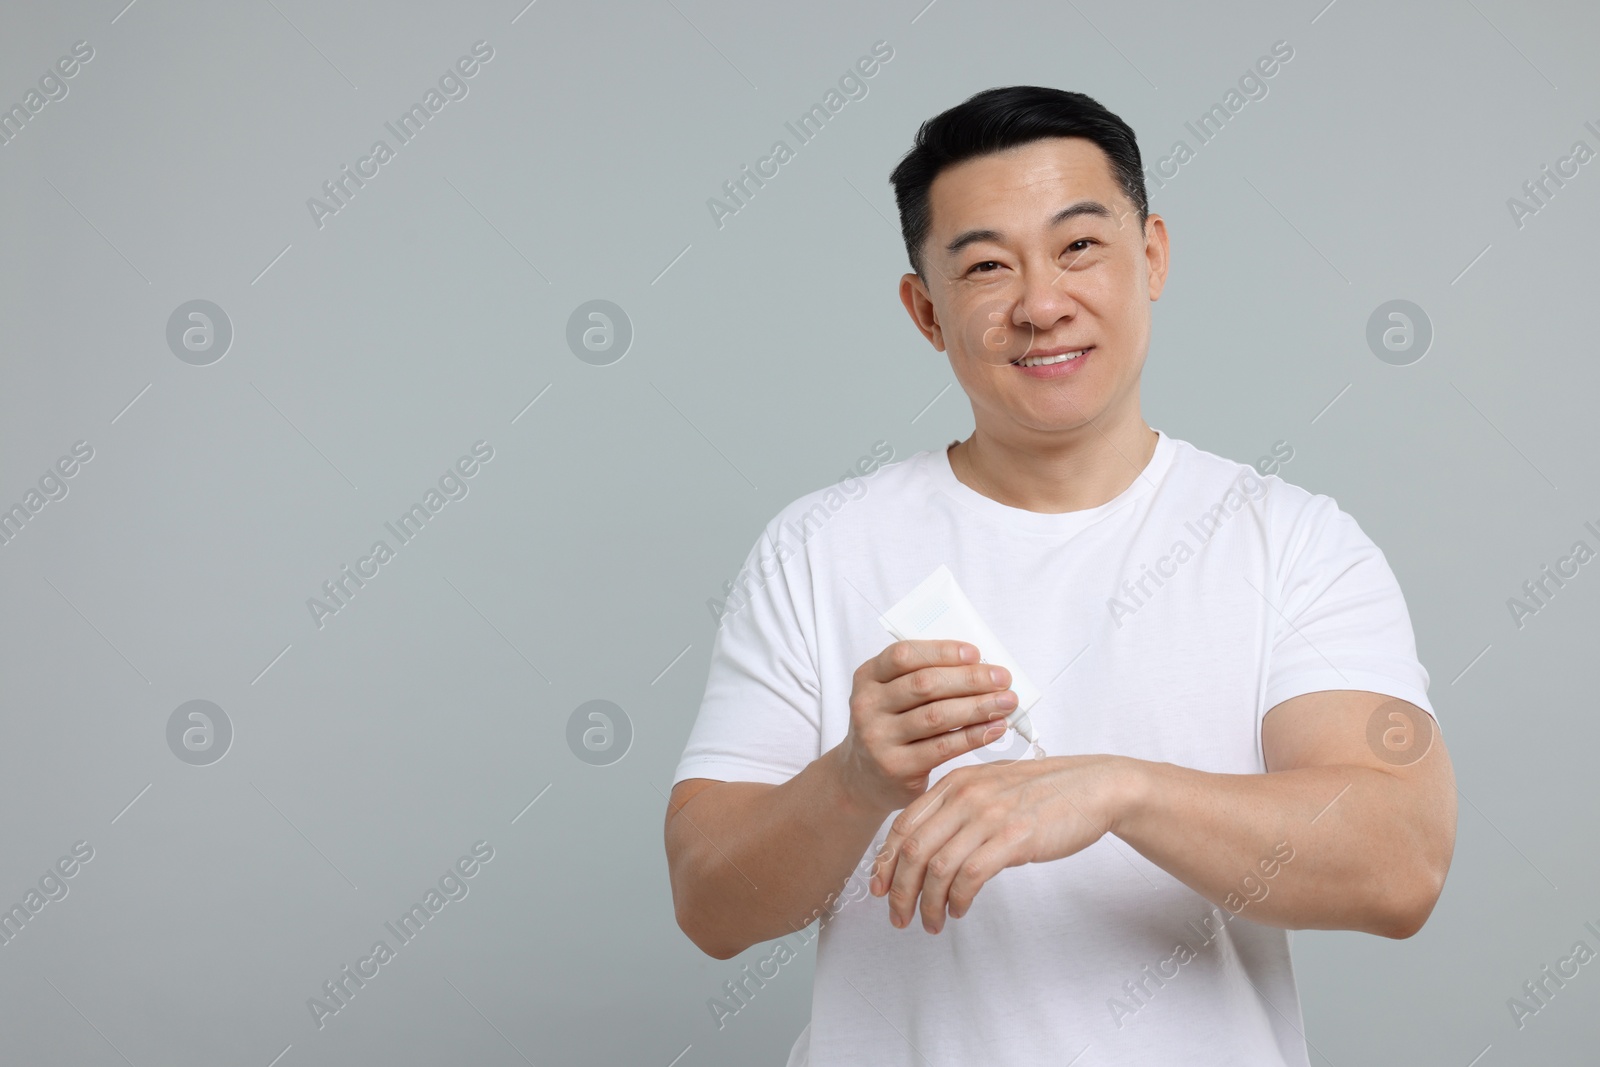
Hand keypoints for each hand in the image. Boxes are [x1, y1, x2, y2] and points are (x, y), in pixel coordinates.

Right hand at [832, 640, 1019, 816]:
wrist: (863, 778)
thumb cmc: (890, 725)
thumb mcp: (891, 695)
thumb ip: (923, 676)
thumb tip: (981, 666)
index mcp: (867, 677)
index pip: (903, 655)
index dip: (942, 652)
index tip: (976, 653)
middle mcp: (868, 705)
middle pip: (924, 685)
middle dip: (970, 679)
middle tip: (1002, 678)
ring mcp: (879, 738)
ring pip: (937, 716)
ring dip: (979, 707)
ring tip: (1007, 702)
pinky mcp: (897, 767)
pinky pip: (944, 747)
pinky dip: (975, 735)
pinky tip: (996, 727)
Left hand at [869, 755, 1128, 932]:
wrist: (1093, 787)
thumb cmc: (1044, 791)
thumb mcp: (991, 786)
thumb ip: (958, 807)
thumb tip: (928, 844)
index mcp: (955, 782)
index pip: (904, 824)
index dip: (886, 861)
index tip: (880, 888)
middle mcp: (965, 796)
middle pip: (913, 850)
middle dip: (900, 891)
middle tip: (898, 917)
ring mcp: (989, 816)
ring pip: (937, 867)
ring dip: (928, 903)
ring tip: (930, 922)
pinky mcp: (1013, 838)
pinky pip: (969, 877)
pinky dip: (957, 900)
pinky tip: (958, 910)